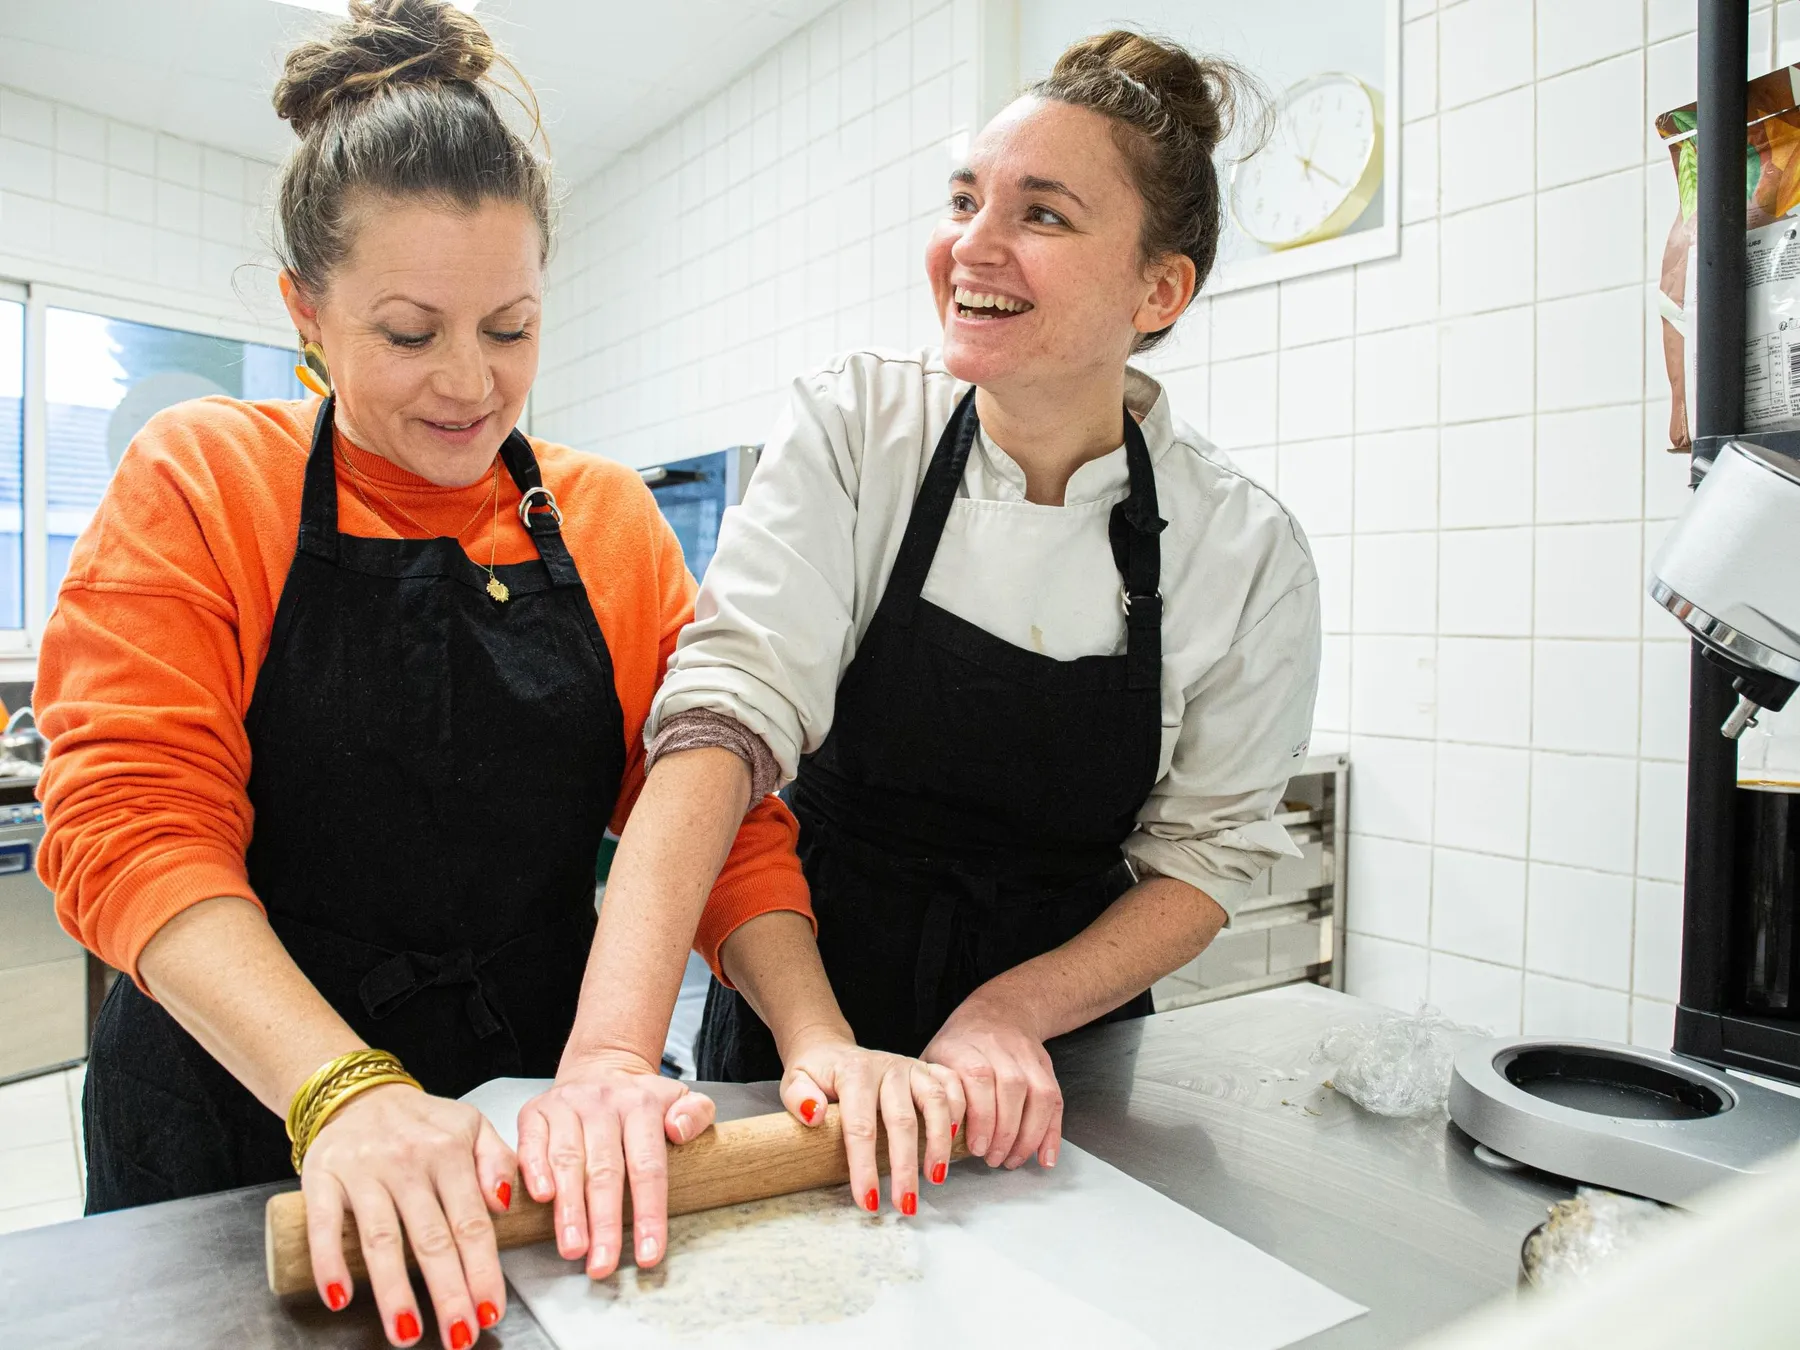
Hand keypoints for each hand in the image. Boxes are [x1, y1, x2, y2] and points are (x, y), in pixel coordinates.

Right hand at [301, 1083, 514, 1348]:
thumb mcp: (471, 1125)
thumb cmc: (420, 1122)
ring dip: (393, 1290)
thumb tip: (505, 1203)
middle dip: (448, 1291)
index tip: (490, 1309)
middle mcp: (408, 1163)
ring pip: (381, 1238)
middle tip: (459, 1335)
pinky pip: (324, 1224)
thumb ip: (497, 1160)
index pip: (471, 1222)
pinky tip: (340, 1295)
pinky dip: (329, 1261)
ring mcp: (364, 1172)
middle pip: (431, 1238)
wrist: (358, 1094)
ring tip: (407, 1331)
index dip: (482, 1270)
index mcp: (449, 1153)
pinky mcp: (323, 1178)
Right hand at [515, 1050, 714, 1279]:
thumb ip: (696, 1114)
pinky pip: (531, 1142)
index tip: (648, 1254)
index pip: (648, 1166)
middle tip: (602, 1263)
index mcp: (642, 1105)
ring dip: (568, 1208)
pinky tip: (540, 1199)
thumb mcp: (680, 1098)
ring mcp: (567, 1106)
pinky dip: (534, 1170)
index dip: (648, 1213)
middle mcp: (603, 1104)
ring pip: (567, 1160)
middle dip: (604, 1223)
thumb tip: (680, 1131)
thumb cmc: (639, 1100)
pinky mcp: (536, 1111)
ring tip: (573, 1247)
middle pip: (605, 1170)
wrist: (598, 1069)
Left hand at [780, 1028, 964, 1215]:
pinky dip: (960, 1111)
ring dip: (939, 1142)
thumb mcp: (795, 1080)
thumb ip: (798, 1096)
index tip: (868, 1200)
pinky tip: (957, 1139)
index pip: (861, 1126)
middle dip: (906, 1167)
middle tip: (905, 1204)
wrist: (831, 1050)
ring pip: (936, 1101)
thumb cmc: (816, 1073)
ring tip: (935, 1178)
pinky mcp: (927, 1069)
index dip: (865, 1166)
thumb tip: (813, 1115)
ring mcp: (911, 1067)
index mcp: (854, 1073)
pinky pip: (953, 1085)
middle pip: (902, 1120)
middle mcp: (887, 1067)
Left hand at [923, 988, 1062, 1170]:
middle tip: (992, 1159)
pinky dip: (1052, 1132)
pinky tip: (1044, 1157)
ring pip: (1038, 1094)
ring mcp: (1026, 1056)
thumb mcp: (934, 1057)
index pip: (977, 1077)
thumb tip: (924, 1136)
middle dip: (1005, 1132)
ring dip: (1028, 1135)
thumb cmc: (960, 1044)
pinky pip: (1055, 1100)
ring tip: (1012, 1160)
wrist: (999, 1011)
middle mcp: (999, 1048)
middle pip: (1011, 1088)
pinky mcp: (1046, 1066)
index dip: (980, 1116)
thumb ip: (931, 1092)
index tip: (975, 1147)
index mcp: (965, 1046)